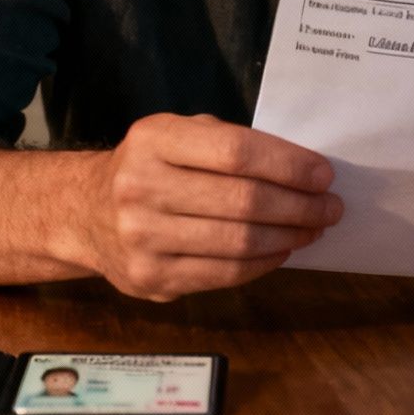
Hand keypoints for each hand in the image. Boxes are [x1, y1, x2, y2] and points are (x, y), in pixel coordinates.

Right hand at [79, 113, 342, 301]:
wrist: (84, 213)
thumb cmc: (149, 167)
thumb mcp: (177, 135)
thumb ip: (228, 143)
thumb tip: (302, 170)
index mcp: (153, 140)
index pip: (236, 152)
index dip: (288, 165)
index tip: (323, 174)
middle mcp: (141, 187)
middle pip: (242, 200)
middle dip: (299, 205)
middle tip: (329, 206)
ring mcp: (143, 238)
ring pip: (238, 242)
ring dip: (289, 236)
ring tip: (313, 228)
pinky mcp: (151, 278)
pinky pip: (224, 274)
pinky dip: (264, 263)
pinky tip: (282, 249)